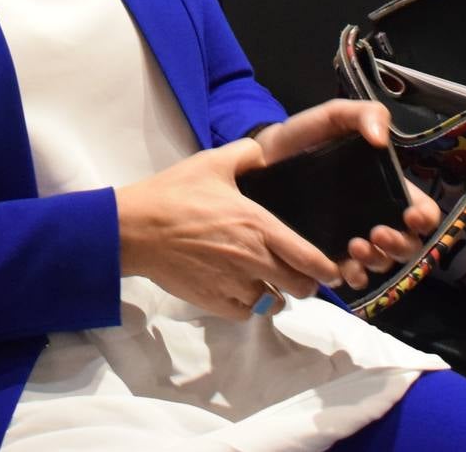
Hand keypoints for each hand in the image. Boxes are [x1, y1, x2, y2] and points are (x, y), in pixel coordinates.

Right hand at [116, 139, 338, 319]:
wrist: (135, 229)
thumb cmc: (174, 194)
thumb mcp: (211, 163)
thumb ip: (246, 154)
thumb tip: (265, 152)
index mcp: (259, 226)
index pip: (310, 259)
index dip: (327, 269)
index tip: (331, 270)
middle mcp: (254, 260)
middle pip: (300, 288)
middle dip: (304, 282)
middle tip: (295, 273)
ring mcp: (235, 285)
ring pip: (273, 303)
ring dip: (274, 293)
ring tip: (264, 280)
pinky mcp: (215, 302)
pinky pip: (246, 313)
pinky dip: (248, 305)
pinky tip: (239, 289)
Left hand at [253, 100, 441, 289]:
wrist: (261, 157)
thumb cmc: (304, 136)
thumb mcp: (335, 116)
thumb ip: (363, 114)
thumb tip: (381, 139)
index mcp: (385, 188)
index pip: (421, 210)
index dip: (425, 218)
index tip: (412, 216)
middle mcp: (374, 216)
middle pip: (407, 245)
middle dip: (400, 245)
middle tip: (378, 234)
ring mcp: (352, 237)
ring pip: (382, 263)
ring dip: (376, 261)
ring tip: (355, 246)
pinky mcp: (326, 254)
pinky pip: (349, 276)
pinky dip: (353, 278)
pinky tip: (342, 267)